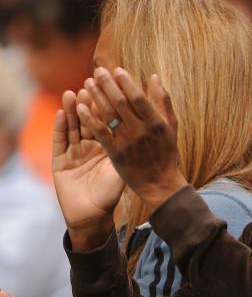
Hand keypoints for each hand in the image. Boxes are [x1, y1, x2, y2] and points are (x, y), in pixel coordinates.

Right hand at [53, 89, 122, 248]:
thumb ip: (132, 146)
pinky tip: (61, 113)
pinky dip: (60, 127)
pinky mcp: (60, 161)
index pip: (109, 119)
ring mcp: (74, 152)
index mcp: (107, 145)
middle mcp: (90, 146)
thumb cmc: (112, 192)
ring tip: (74, 92)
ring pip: (74, 126)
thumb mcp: (124, 166)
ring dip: (73, 109)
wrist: (94, 215)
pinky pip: (60, 141)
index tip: (113, 87)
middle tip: (92, 81)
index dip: (110, 103)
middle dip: (91, 101)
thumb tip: (147, 125)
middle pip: (90, 118)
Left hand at [78, 67, 186, 210]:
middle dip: (107, 85)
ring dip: (96, 97)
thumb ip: (163, 101)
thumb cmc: (166, 152)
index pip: (138, 97)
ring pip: (108, 115)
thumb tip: (154, 77)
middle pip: (120, 103)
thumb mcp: (171, 126)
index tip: (116, 70)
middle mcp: (140, 131)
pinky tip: (80, 107)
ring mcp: (126, 142)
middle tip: (98, 71)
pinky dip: (89, 119)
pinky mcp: (114, 153)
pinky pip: (99, 132)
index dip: (126, 83)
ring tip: (88, 83)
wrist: (159, 183)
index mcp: (156, 123)